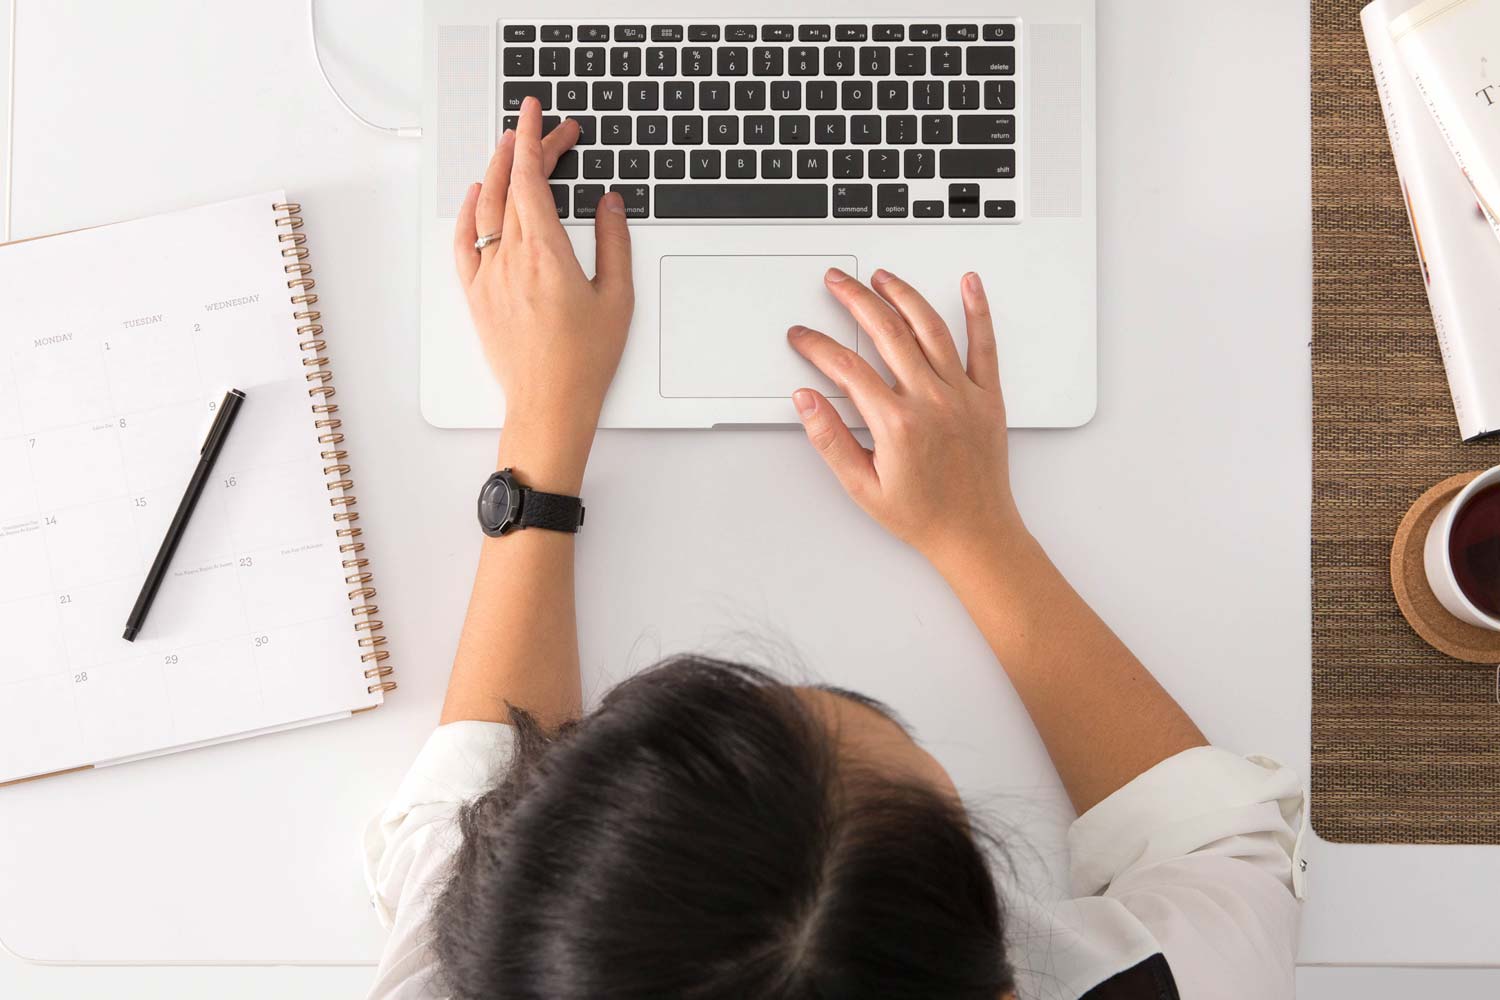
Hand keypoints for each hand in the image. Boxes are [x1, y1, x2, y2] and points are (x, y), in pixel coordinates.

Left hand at [454, 98, 633, 484]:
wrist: (548, 404)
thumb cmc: (584, 361)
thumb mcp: (617, 297)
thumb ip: (614, 242)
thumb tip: (609, 203)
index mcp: (546, 253)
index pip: (532, 179)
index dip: (535, 140)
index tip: (539, 116)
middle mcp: (510, 259)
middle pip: (511, 186)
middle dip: (527, 149)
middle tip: (545, 130)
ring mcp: (488, 276)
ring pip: (485, 208)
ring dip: (497, 171)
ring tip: (511, 147)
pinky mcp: (476, 295)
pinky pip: (464, 242)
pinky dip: (469, 211)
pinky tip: (477, 195)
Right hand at [788, 268, 1025, 568]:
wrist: (975, 534)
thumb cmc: (923, 515)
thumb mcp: (862, 486)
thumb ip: (830, 439)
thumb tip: (806, 400)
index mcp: (896, 423)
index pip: (846, 368)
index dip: (817, 345)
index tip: (803, 336)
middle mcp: (931, 401)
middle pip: (886, 332)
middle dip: (855, 299)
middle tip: (837, 282)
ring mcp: (962, 395)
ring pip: (930, 328)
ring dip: (903, 295)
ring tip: (882, 277)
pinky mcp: (988, 397)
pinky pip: (984, 345)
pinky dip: (978, 310)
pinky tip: (969, 284)